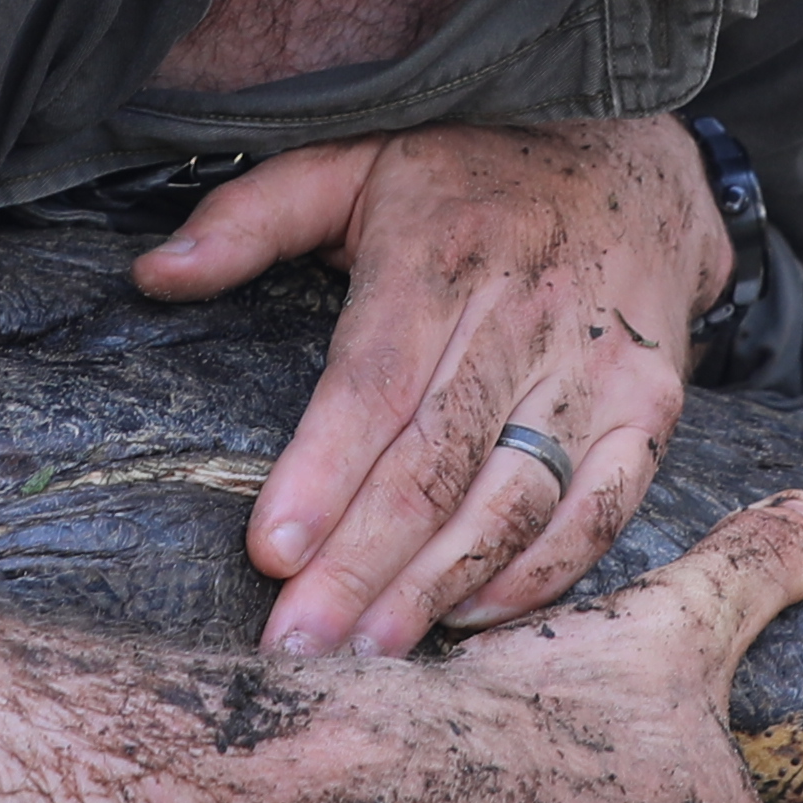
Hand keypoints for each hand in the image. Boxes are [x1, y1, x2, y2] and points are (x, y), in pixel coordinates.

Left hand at [137, 118, 725, 654]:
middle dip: (362, 564)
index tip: (270, 550)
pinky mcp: (650, 407)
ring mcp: (598, 365)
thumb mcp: (353, 158)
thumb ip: (251, 216)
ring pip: (516, 496)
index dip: (324, 472)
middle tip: (298, 646)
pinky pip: (601, 508)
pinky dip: (541, 573)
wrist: (632, 149)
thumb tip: (153, 274)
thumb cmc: (467, 170)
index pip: (374, 382)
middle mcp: (526, 312)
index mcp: (439, 252)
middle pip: (437, 460)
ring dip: (440, 586)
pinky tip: (472, 618)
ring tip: (370, 652)